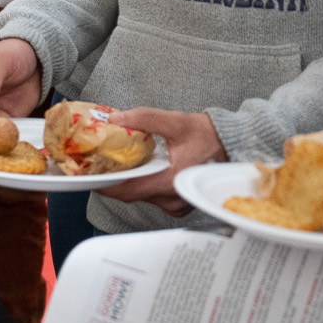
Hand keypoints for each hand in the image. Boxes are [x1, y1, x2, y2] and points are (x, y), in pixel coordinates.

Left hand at [96, 107, 224, 212]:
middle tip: (98, 164)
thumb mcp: (176, 122)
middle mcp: (172, 199)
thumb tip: (115, 118)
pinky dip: (142, 183)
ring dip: (128, 181)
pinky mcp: (179, 202)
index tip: (89, 175)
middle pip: (131, 194)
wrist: (233, 145)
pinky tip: (137, 169)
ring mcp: (176, 204)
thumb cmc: (208, 135)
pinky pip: (153, 196)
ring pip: (142, 195)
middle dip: (114, 179)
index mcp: (171, 182)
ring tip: (115, 163)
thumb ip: (144, 119)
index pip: (128, 191)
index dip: (105, 184)